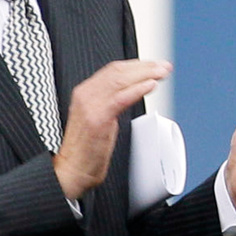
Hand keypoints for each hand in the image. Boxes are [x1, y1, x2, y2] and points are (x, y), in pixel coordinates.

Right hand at [54, 59, 171, 199]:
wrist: (72, 170)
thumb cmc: (86, 149)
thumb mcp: (98, 118)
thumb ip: (111, 102)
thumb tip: (132, 92)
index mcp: (85, 92)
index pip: (112, 70)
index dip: (136, 65)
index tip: (154, 65)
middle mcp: (86, 95)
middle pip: (118, 71)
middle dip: (144, 66)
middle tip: (163, 66)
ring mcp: (91, 105)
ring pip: (120, 80)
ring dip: (145, 74)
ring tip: (161, 73)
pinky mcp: (98, 118)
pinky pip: (120, 98)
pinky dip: (137, 89)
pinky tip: (150, 85)